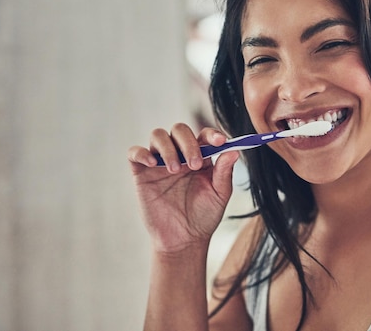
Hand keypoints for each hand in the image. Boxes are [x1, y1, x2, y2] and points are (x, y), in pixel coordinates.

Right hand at [128, 123, 238, 253]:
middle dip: (188, 143)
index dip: (212, 134)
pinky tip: (153, 164)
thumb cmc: (204, 215)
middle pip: (179, 130)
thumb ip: (225, 172)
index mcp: (201, 156)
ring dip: (168, 148)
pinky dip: (142, 153)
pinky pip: (135, 153)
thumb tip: (234, 150)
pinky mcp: (142, 173)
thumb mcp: (219, 194)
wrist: (184, 239)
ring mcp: (160, 162)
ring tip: (175, 170)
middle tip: (194, 164)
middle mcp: (180, 154)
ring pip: (158, 135)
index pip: (204, 135)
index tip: (220, 142)